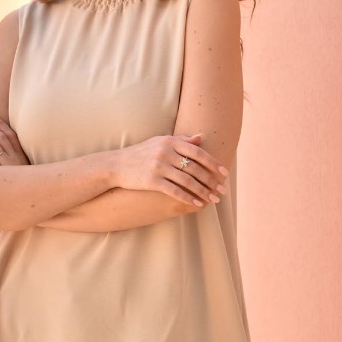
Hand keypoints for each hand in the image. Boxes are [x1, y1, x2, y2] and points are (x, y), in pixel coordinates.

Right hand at [114, 134, 228, 207]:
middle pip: (195, 168)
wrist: (116, 165)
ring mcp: (158, 166)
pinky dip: (188, 198)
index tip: (224, 173)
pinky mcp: (152, 180)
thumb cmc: (141, 153)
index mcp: (170, 141)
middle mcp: (165, 152)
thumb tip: (201, 138)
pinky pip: (175, 191)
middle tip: (222, 190)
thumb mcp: (160, 142)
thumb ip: (181, 140)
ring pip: (187, 181)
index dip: (213, 163)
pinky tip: (197, 204)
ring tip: (213, 200)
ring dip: (203, 192)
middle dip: (211, 181)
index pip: (197, 152)